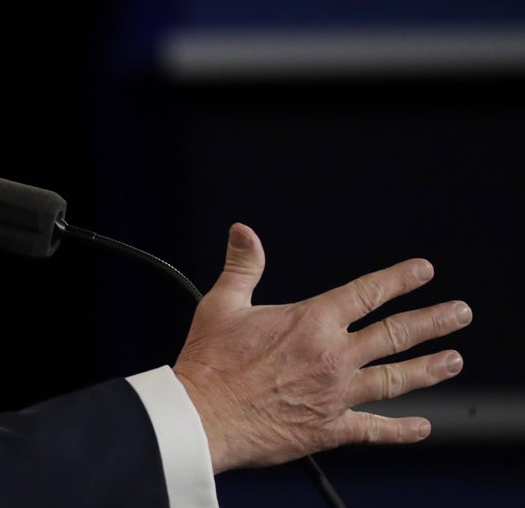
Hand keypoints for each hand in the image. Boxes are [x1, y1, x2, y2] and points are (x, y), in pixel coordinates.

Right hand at [173, 223, 471, 473]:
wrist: (203, 416)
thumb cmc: (210, 362)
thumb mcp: (223, 304)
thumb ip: (243, 266)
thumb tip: (244, 232)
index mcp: (311, 322)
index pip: (366, 293)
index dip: (398, 279)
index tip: (423, 271)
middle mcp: (333, 356)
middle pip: (395, 335)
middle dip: (433, 321)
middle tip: (459, 313)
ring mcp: (336, 394)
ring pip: (395, 379)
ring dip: (429, 369)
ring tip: (453, 360)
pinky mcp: (330, 428)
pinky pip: (374, 429)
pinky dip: (401, 430)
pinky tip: (422, 426)